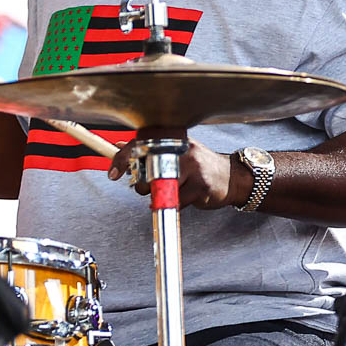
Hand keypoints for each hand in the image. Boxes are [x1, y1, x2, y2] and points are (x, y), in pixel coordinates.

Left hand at [106, 137, 237, 209]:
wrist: (232, 178)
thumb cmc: (200, 166)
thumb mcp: (175, 152)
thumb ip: (147, 150)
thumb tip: (118, 145)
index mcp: (174, 141)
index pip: (140, 146)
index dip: (122, 159)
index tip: (113, 173)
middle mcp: (183, 151)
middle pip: (147, 172)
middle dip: (144, 186)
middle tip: (153, 188)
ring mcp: (193, 168)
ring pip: (161, 190)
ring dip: (161, 197)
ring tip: (173, 192)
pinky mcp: (200, 187)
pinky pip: (177, 202)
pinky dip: (175, 204)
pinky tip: (184, 198)